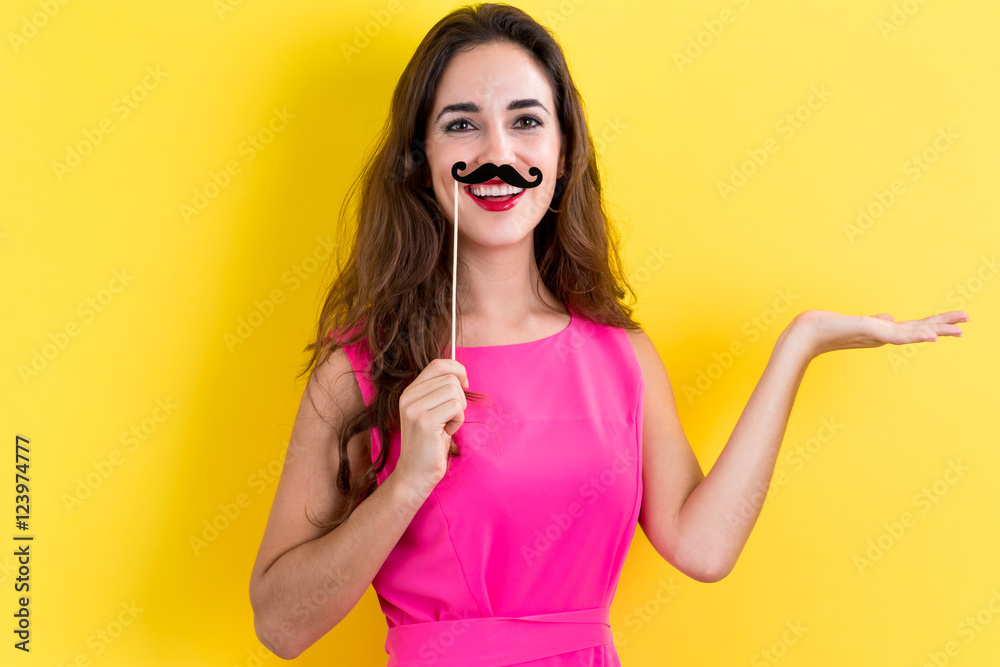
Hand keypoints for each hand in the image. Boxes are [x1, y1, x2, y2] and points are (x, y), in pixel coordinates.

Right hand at [394, 358, 468, 489]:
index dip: (457, 370)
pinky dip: (458, 421)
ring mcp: (414, 409)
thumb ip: (439, 392)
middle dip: (460, 398)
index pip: (438, 364)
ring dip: (459, 411)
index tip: (465, 385)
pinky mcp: (425, 422)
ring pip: (455, 392)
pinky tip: (447, 432)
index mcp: (409, 392)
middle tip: (450, 417)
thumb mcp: (431, 412)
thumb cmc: (429, 444)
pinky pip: (456, 407)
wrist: (414, 474)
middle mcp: (408, 397)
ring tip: (447, 426)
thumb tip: (460, 373)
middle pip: (450, 379)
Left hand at [793, 309, 968, 357]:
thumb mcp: (860, 323)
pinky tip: (931, 336)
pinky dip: (916, 335)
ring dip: (937, 330)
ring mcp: (879, 335)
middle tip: (968, 321)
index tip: (956, 321)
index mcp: (884, 332)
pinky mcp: (870, 332)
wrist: (809, 334)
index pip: (915, 327)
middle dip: (944, 326)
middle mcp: (884, 335)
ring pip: (913, 333)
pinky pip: (897, 335)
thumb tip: (891, 319)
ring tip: (958, 330)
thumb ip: (878, 322)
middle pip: (919, 329)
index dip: (935, 324)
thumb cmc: (831, 328)